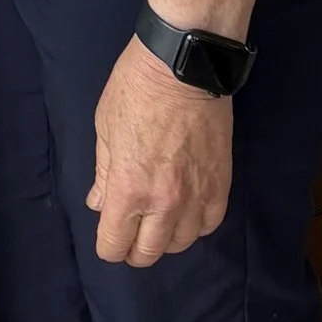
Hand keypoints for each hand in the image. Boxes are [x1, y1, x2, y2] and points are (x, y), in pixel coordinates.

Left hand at [88, 35, 231, 263]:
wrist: (184, 68)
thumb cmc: (135, 90)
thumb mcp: (105, 128)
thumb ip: (104, 173)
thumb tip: (99, 203)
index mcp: (129, 189)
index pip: (116, 243)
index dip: (108, 246)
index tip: (107, 239)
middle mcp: (164, 203)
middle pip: (149, 252)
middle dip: (134, 250)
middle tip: (128, 238)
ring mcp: (197, 197)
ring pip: (182, 243)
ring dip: (165, 239)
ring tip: (157, 226)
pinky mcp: (222, 186)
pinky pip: (209, 225)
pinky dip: (195, 226)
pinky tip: (186, 216)